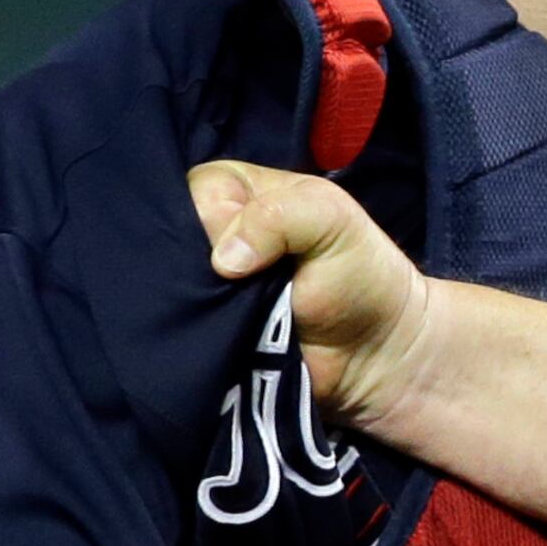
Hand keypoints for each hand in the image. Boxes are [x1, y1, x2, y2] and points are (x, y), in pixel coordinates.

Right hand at [189, 158, 428, 419]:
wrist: (375, 355)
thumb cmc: (360, 274)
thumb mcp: (332, 220)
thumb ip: (281, 217)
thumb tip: (223, 261)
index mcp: (241, 190)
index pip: (195, 193)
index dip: (213, 220)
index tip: (244, 255)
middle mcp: (215, 231)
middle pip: (172, 239)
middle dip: (196, 265)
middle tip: (232, 290)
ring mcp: (206, 284)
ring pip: (171, 286)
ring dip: (195, 303)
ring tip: (225, 318)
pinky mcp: (204, 330)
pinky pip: (179, 326)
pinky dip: (193, 333)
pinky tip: (209, 338)